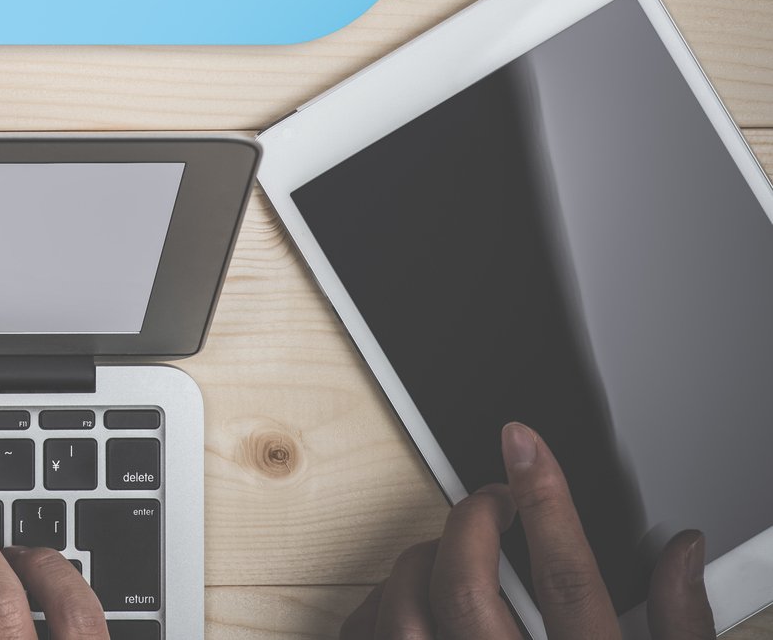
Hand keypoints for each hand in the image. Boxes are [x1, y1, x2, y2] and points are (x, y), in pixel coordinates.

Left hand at [342, 421, 712, 639]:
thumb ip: (681, 621)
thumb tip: (684, 549)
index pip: (563, 577)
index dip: (543, 500)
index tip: (523, 444)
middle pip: (464, 586)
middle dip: (468, 523)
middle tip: (491, 499)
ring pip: (402, 613)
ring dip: (419, 564)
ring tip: (451, 552)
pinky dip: (380, 612)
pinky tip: (409, 603)